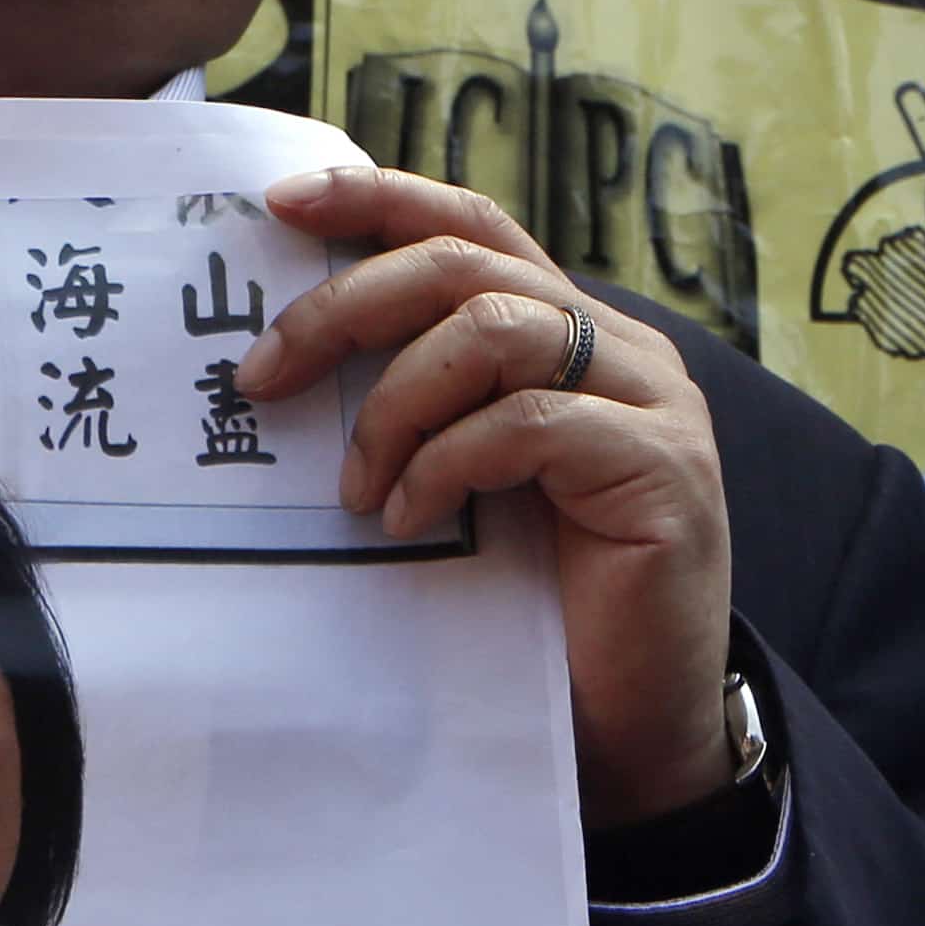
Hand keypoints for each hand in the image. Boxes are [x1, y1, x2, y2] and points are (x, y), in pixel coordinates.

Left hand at [240, 164, 734, 825]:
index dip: (379, 198)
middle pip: (466, 264)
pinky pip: (528, 423)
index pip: (474, 226)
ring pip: (495, 330)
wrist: (633, 727)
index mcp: (575, 336)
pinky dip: (446, 465)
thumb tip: (288, 362)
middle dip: (347, 305)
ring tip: (355, 488)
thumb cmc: (538, 609)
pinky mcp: (663, 469)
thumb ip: (429, 410)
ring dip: (395, 403)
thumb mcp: (470, 485)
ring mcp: (653, 405)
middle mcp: (623, 351)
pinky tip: (407, 521)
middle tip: (261, 375)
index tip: (282, 202)